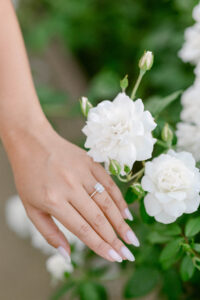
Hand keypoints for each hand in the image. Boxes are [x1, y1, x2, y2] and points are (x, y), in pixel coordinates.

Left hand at [8, 123, 138, 261]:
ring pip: (106, 201)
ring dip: (121, 222)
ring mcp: (82, 173)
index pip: (82, 229)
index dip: (100, 245)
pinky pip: (108, 183)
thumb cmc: (29, 178)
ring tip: (131, 238)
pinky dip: (119, 199)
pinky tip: (126, 213)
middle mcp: (70, 187)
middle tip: (128, 254)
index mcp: (53, 200)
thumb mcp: (31, 208)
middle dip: (114, 239)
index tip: (114, 258)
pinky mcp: (90, 162)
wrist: (32, 143)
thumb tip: (68, 256)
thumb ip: (49, 233)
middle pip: (98, 217)